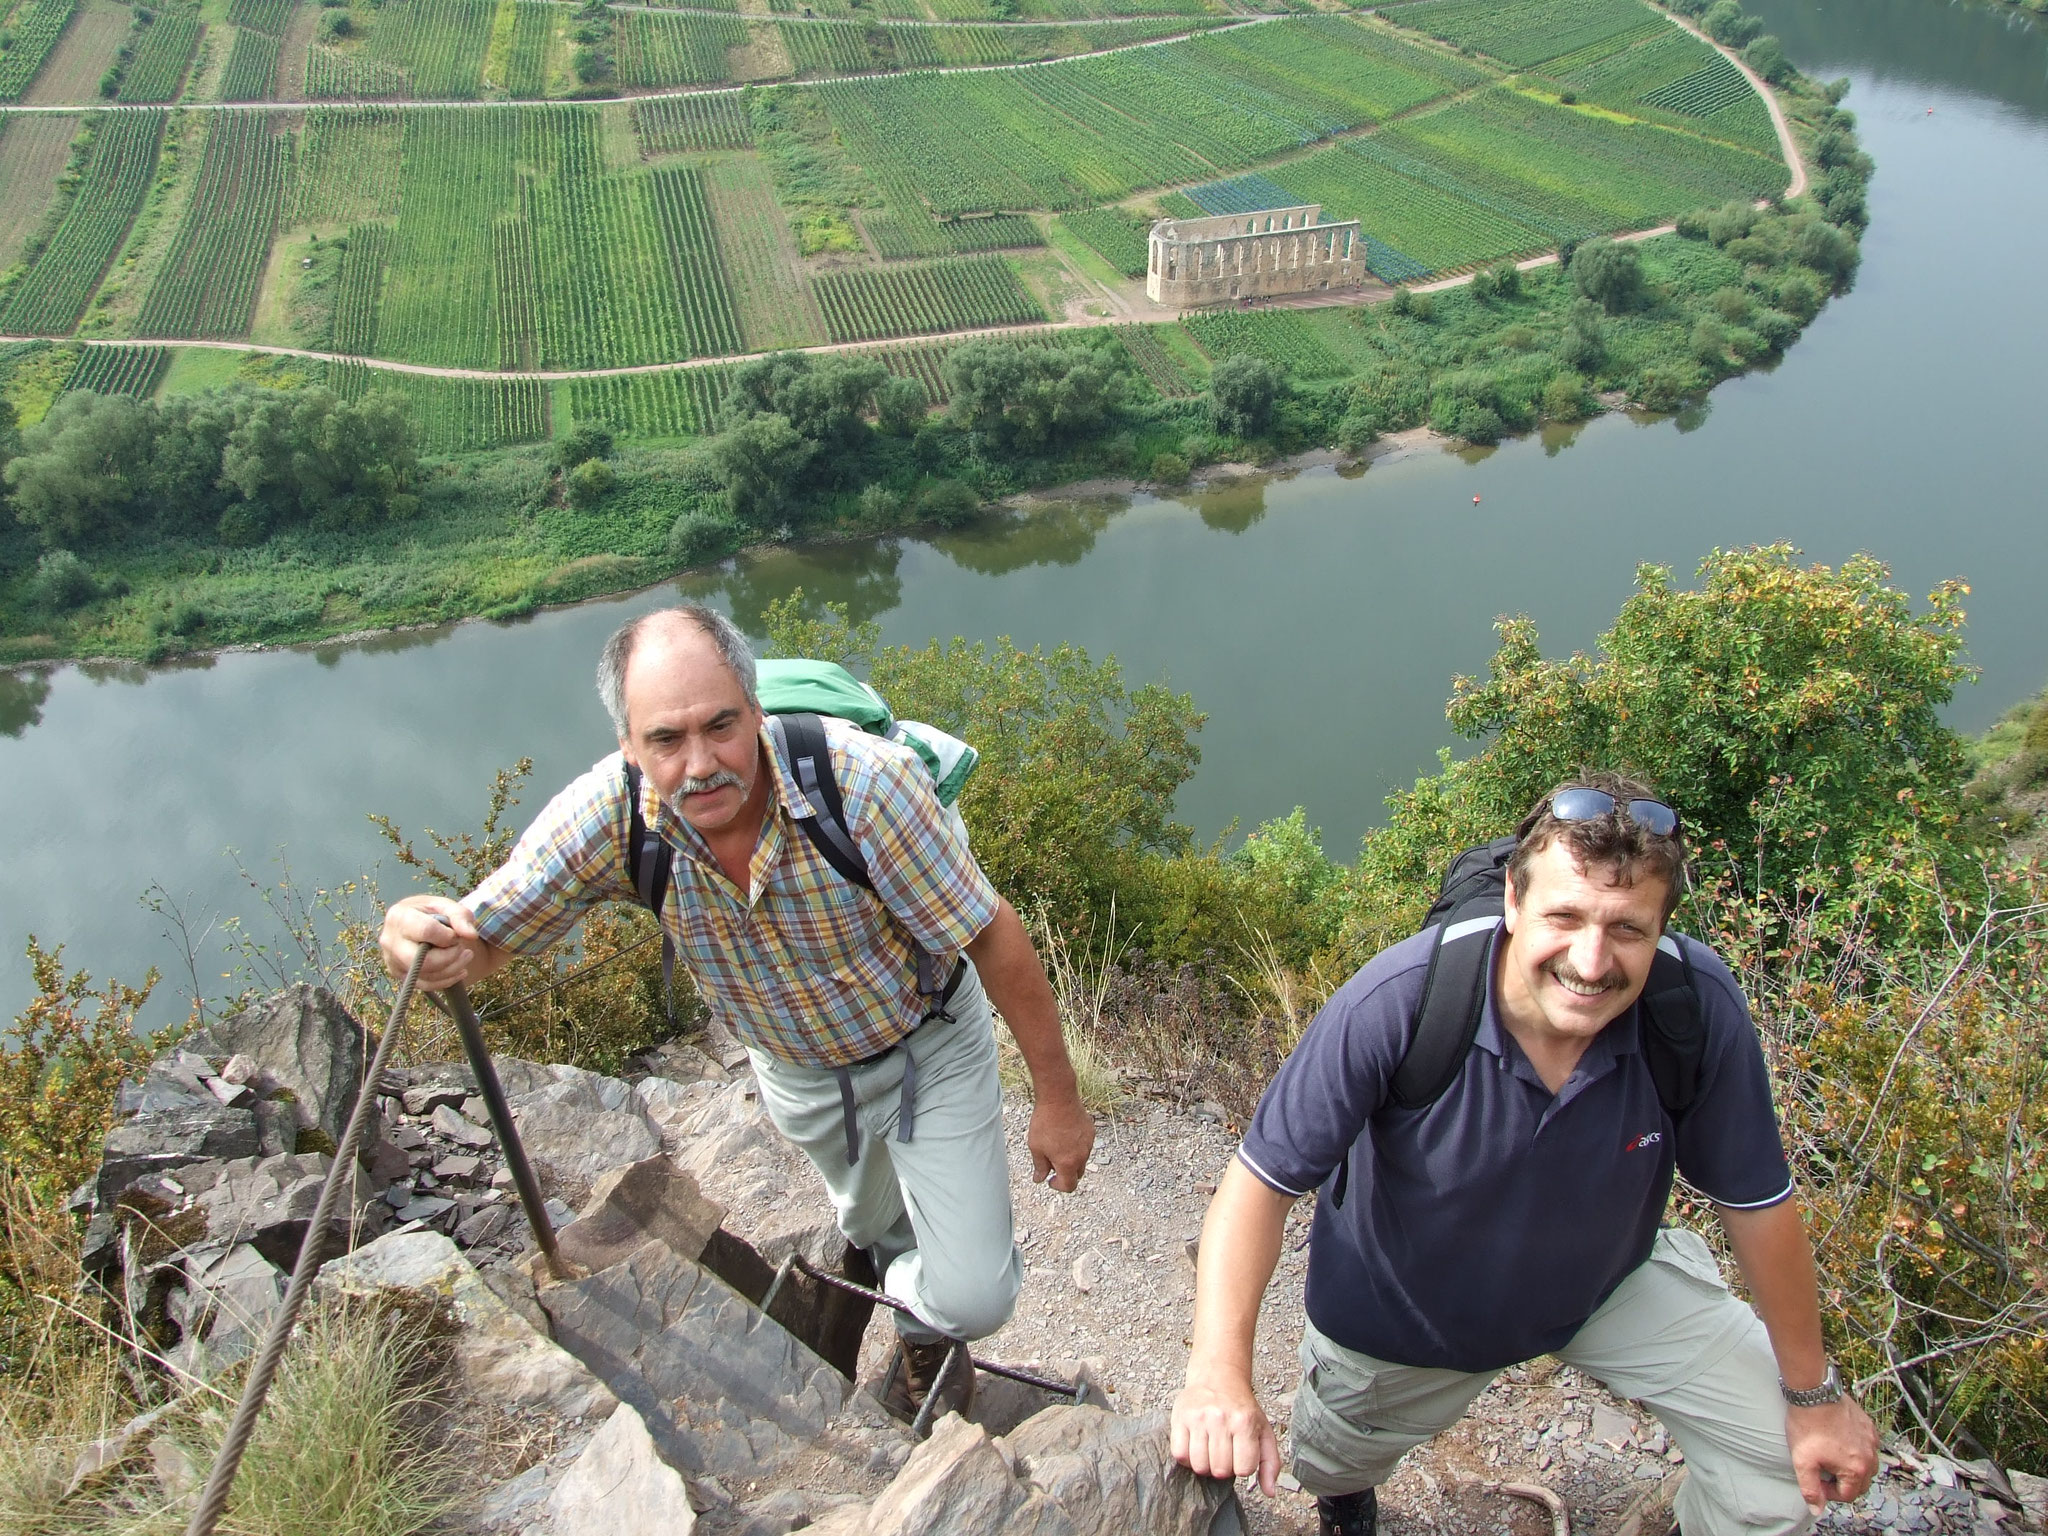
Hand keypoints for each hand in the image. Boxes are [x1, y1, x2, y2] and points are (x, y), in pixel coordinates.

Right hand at [378, 895, 481, 989]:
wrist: (419, 924)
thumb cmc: (432, 913)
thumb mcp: (447, 906)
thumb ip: (460, 916)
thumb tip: (471, 935)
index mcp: (399, 916)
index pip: (426, 931)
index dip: (448, 936)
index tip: (455, 934)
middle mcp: (390, 940)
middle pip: (423, 960)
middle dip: (450, 956)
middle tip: (461, 947)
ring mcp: (392, 960)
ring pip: (426, 975)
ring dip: (453, 968)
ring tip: (466, 955)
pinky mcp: (400, 974)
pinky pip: (425, 985)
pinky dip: (447, 979)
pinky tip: (460, 969)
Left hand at [1027, 1095, 1094, 1191]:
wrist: (1058, 1098)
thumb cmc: (1045, 1122)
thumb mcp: (1036, 1147)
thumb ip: (1040, 1166)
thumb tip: (1040, 1179)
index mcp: (1068, 1163)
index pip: (1069, 1186)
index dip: (1058, 1186)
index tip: (1050, 1179)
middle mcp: (1082, 1156)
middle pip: (1077, 1174)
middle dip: (1065, 1173)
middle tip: (1051, 1161)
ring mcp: (1088, 1143)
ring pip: (1082, 1159)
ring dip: (1071, 1159)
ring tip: (1056, 1144)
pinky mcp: (1091, 1132)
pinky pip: (1085, 1146)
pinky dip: (1076, 1146)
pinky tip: (1064, 1134)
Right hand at [1171, 1376, 1280, 1496]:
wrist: (1218, 1377)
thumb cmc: (1242, 1408)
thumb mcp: (1264, 1431)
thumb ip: (1271, 1463)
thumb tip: (1270, 1492)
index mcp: (1245, 1423)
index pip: (1243, 1469)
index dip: (1242, 1467)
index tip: (1240, 1455)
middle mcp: (1221, 1419)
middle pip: (1220, 1470)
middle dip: (1223, 1468)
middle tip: (1224, 1453)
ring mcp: (1198, 1418)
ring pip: (1199, 1466)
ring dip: (1205, 1465)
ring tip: (1209, 1450)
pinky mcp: (1180, 1418)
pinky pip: (1180, 1454)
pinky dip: (1187, 1458)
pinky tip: (1195, 1446)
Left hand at [1785, 1396, 1878, 1512]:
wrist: (1813, 1393)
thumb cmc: (1807, 1426)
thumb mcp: (1802, 1462)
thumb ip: (1810, 1489)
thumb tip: (1816, 1509)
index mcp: (1856, 1469)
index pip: (1848, 1496)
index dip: (1829, 1492)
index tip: (1816, 1479)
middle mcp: (1870, 1457)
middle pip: (1860, 1483)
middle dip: (1842, 1482)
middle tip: (1823, 1469)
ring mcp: (1871, 1440)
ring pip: (1867, 1465)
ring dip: (1851, 1467)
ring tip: (1831, 1456)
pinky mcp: (1869, 1426)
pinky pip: (1868, 1446)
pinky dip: (1857, 1450)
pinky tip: (1840, 1441)